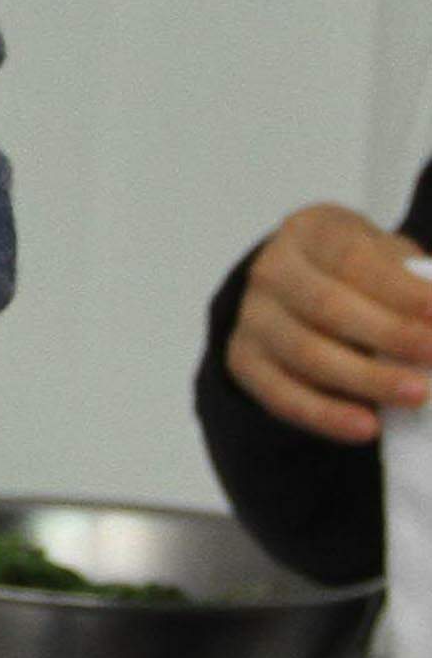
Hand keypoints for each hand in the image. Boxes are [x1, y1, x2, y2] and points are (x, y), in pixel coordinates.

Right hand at [226, 203, 431, 443]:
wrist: (299, 291)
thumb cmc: (357, 275)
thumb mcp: (385, 256)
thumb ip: (413, 280)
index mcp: (310, 231)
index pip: (353, 258)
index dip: (399, 290)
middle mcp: (271, 269)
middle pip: (327, 306)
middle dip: (389, 334)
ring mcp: (252, 316)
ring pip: (305, 354)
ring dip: (365, 379)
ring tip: (415, 395)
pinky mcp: (243, 360)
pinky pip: (281, 395)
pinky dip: (325, 415)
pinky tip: (367, 426)